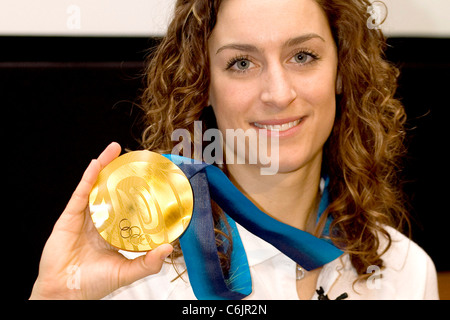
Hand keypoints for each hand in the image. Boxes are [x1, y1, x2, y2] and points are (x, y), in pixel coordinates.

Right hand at [29, 142, 172, 299]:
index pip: (128, 207)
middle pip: (112, 192)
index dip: (137, 193)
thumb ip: (148, 263)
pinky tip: (97, 163)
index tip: (150, 180)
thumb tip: (168, 248)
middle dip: (122, 174)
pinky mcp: (70, 216)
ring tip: (115, 149)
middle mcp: (100, 221)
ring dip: (105, 166)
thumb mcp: (127, 272)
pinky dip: (89, 177)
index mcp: (114, 232)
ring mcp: (84, 217)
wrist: (65, 293)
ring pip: (96, 187)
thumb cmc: (93, 284)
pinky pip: (81, 193)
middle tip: (135, 158)